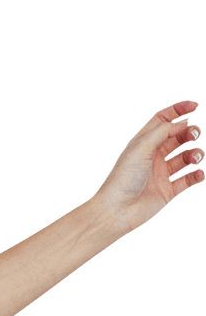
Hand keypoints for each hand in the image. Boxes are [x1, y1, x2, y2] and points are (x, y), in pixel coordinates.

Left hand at [88, 99, 203, 237]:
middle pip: (178, 137)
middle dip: (189, 132)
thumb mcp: (141, 147)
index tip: (195, 106)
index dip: (177, 111)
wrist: (117, 209)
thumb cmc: (123, 177)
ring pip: (186, 157)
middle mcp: (152, 156)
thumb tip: (181, 122)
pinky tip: (199, 173)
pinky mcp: (168, 190)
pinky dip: (197, 174)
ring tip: (194, 157)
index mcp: (142, 142)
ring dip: (195, 153)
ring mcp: (161, 173)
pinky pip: (189, 179)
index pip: (162, 121)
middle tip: (193, 134)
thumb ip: (162, 132)